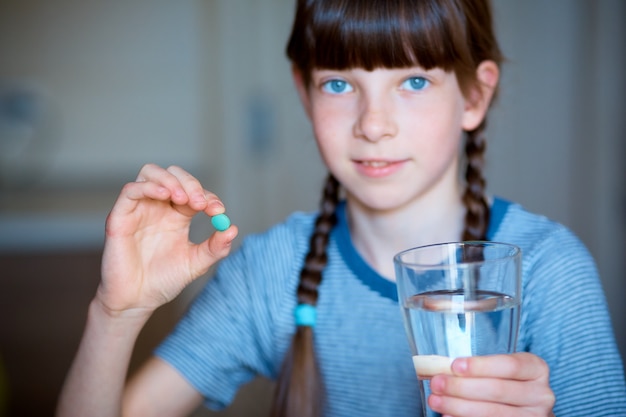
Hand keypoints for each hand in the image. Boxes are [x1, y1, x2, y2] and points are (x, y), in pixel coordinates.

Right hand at [96, 164, 237, 315]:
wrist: (137, 301)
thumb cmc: (164, 281)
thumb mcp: (196, 264)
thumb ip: (215, 248)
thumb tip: (233, 229)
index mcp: (177, 215)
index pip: (194, 192)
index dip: (208, 196)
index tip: (218, 210)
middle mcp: (158, 207)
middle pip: (174, 175)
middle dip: (190, 184)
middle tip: (200, 203)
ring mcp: (138, 210)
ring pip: (150, 173)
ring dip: (170, 180)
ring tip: (183, 198)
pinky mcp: (120, 217)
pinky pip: (130, 190)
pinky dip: (148, 187)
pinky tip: (164, 196)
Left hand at [428, 352, 554, 416]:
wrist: (524, 409)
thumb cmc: (506, 383)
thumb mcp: (500, 370)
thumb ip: (478, 368)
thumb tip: (442, 370)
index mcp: (536, 369)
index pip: (510, 365)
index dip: (481, 366)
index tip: (455, 366)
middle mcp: (541, 395)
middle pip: (498, 390)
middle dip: (462, 387)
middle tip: (437, 384)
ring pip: (493, 413)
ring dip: (458, 406)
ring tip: (436, 401)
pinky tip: (448, 416)